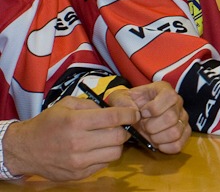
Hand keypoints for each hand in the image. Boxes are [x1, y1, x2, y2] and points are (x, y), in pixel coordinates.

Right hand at [2, 96, 135, 180]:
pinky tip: (97, 148)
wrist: (25, 149)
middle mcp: (78, 143)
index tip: (135, 113)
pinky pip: (104, 163)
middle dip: (124, 129)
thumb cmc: (48, 123)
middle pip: (119, 137)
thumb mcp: (67, 104)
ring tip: (109, 138)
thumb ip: (92, 104)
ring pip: (116, 152)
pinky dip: (106, 155)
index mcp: (76, 122)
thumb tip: (114, 109)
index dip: (130, 114)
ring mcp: (79, 161)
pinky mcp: (79, 174)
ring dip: (117, 144)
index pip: (114, 118)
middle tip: (121, 126)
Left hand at [107, 81, 189, 153]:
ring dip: (158, 138)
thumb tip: (133, 112)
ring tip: (149, 134)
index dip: (155, 108)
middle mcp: (177, 102)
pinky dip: (165, 147)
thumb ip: (122, 102)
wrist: (134, 115)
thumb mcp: (120, 98)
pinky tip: (156, 143)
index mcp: (164, 90)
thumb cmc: (129, 104)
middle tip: (143, 126)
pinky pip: (179, 144)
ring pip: (176, 132)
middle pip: (171, 117)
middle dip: (152, 126)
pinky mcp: (183, 133)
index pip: (170, 97)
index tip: (142, 113)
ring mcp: (182, 118)